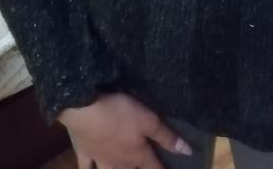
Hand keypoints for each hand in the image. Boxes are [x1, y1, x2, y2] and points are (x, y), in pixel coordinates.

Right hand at [57, 92, 192, 168]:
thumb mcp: (149, 120)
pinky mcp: (84, 152)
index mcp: (138, 155)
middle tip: (145, 166)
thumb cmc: (121, 113)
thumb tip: (188, 152)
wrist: (85, 111)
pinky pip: (86, 168)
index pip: (155, 168)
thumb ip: (167, 137)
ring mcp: (100, 160)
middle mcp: (120, 162)